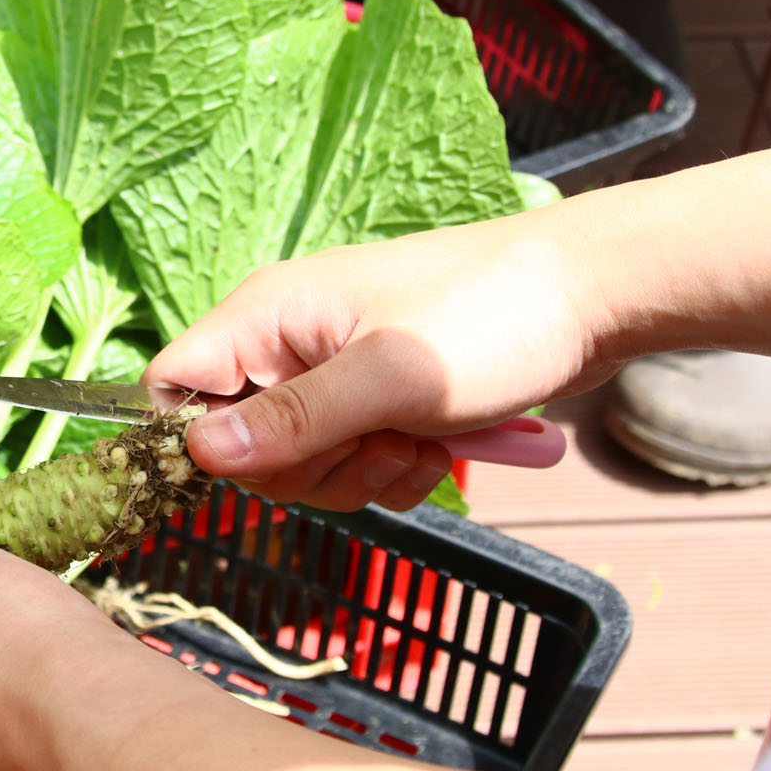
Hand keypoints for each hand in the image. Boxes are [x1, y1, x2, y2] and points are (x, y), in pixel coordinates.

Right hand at [145, 214, 610, 510]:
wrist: (595, 298)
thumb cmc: (492, 317)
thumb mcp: (389, 378)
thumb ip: (292, 419)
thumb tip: (199, 452)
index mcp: (270, 314)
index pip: (175, 383)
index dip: (199, 438)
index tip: (264, 461)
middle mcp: (291, 342)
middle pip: (244, 446)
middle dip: (314, 465)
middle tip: (378, 438)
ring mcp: (337, 372)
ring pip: (306, 466)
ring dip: (366, 473)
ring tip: (423, 437)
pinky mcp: (381, 399)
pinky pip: (357, 463)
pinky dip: (398, 469)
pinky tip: (442, 445)